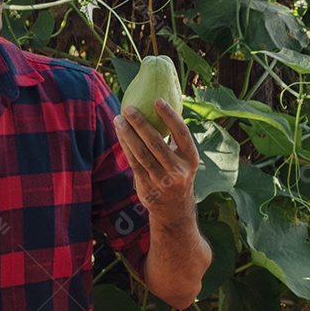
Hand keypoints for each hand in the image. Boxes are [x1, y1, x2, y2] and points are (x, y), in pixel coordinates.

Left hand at [113, 99, 198, 217]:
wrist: (174, 210)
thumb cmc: (177, 174)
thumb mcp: (183, 159)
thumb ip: (174, 139)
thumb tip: (160, 108)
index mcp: (191, 159)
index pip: (181, 133)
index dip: (170, 116)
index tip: (158, 100)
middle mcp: (178, 170)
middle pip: (156, 142)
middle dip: (140, 123)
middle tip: (129, 108)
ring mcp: (162, 180)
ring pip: (141, 153)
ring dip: (128, 134)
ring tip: (119, 119)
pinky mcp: (147, 186)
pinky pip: (134, 162)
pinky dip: (125, 147)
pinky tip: (120, 134)